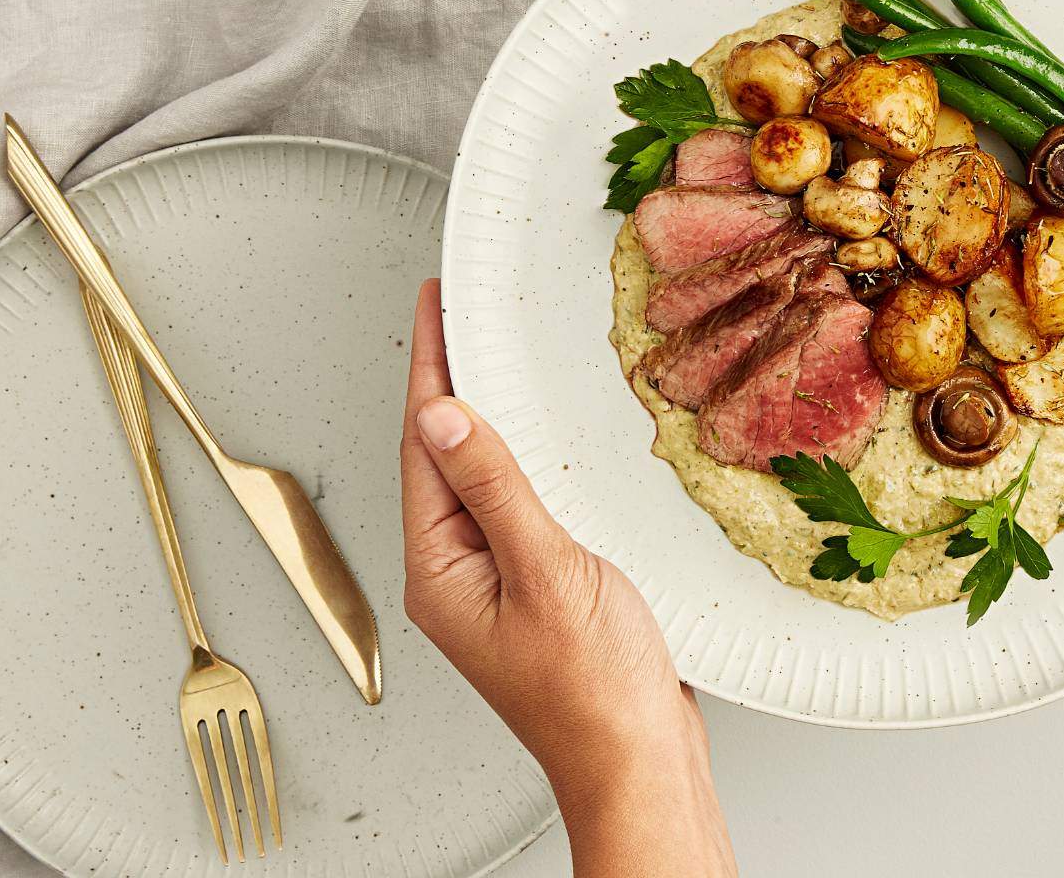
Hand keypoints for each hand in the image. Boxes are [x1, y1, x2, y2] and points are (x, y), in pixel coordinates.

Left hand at [401, 279, 734, 875]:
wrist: (637, 761)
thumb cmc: (594, 692)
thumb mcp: (547, 572)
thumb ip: (496, 489)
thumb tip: (445, 416)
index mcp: (441, 569)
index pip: (426, 443)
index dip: (431, 365)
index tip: (435, 303)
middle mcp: (456, 575)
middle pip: (444, 456)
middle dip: (453, 380)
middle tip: (462, 311)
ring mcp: (494, 585)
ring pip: (482, 480)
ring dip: (493, 418)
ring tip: (498, 355)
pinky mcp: (536, 592)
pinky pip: (518, 507)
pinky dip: (528, 462)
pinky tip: (548, 442)